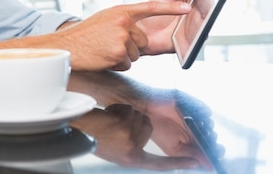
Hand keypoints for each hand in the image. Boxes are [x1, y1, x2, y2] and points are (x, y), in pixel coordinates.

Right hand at [58, 0, 190, 70]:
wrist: (68, 46)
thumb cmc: (85, 34)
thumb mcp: (106, 19)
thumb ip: (124, 20)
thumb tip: (137, 28)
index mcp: (122, 11)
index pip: (152, 7)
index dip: (172, 8)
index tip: (189, 8)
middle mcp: (123, 22)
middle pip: (143, 41)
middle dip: (130, 47)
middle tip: (110, 44)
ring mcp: (122, 37)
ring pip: (136, 54)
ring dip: (122, 56)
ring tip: (104, 50)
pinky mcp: (119, 52)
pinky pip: (127, 64)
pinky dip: (116, 64)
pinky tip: (103, 57)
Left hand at [72, 104, 202, 170]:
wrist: (75, 130)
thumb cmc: (93, 137)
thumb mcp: (117, 151)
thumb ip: (135, 149)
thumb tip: (147, 139)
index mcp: (132, 159)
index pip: (160, 164)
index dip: (179, 163)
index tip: (197, 163)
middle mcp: (132, 151)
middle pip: (149, 127)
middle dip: (135, 120)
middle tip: (116, 126)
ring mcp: (128, 138)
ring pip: (138, 116)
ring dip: (125, 113)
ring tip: (110, 121)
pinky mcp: (123, 127)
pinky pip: (128, 111)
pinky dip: (118, 109)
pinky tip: (107, 116)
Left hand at [136, 0, 201, 55]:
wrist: (140, 33)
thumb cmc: (150, 14)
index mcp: (186, 1)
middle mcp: (192, 14)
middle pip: (207, 8)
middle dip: (207, 4)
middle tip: (203, 1)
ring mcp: (192, 27)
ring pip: (206, 22)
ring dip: (206, 19)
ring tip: (202, 14)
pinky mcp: (190, 40)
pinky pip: (200, 37)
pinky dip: (200, 33)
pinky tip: (197, 28)